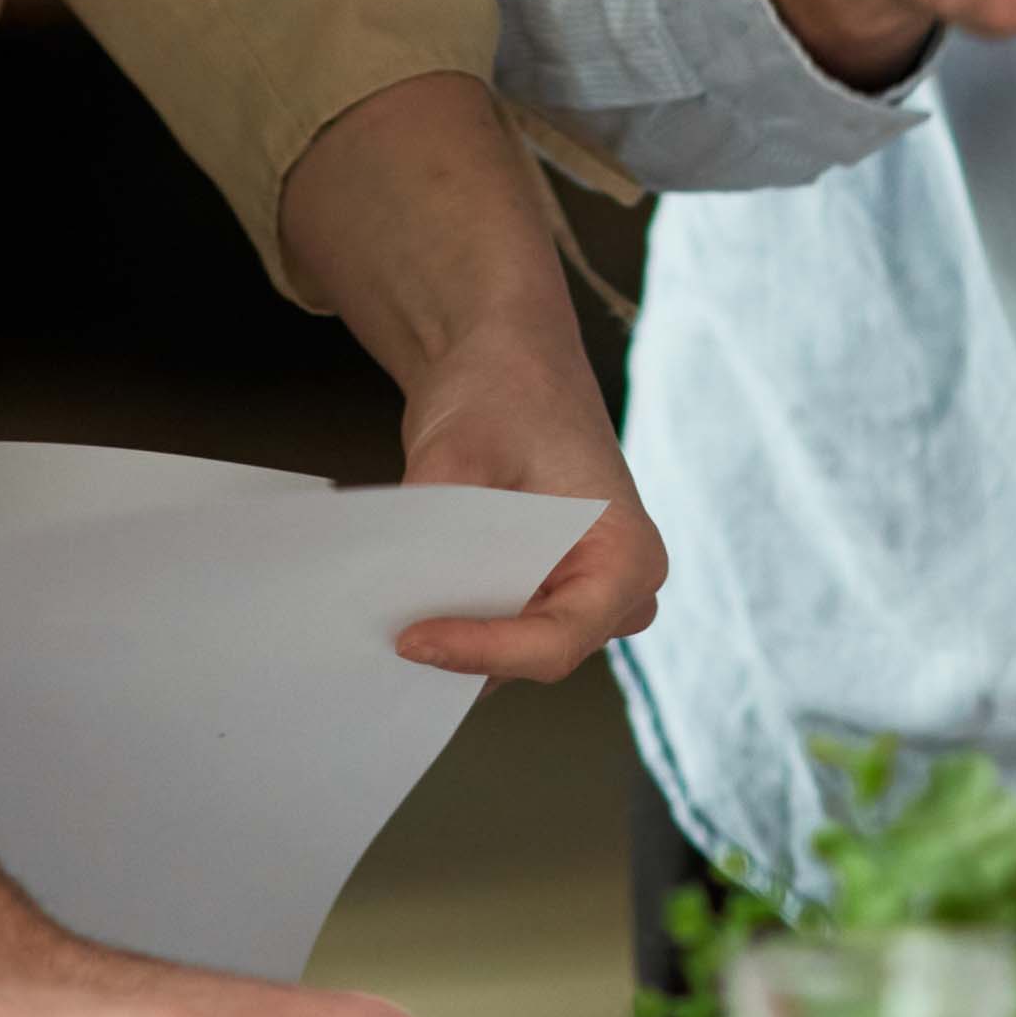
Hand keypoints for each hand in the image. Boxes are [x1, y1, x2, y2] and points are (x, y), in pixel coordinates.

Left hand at [387, 371, 668, 684]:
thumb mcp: (458, 456)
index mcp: (628, 555)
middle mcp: (620, 592)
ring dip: (454, 641)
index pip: (556, 640)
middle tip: (386, 638)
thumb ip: (435, 535)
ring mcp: (583, 599)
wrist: (510, 362)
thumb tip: (391, 603)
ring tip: (387, 624)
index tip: (410, 639)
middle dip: (463, 651)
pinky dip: (454, 623)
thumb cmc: (503, 393)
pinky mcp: (545, 596)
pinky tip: (404, 607)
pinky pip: (500, 635)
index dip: (482, 651)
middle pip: (534, 654)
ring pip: (512, 654)